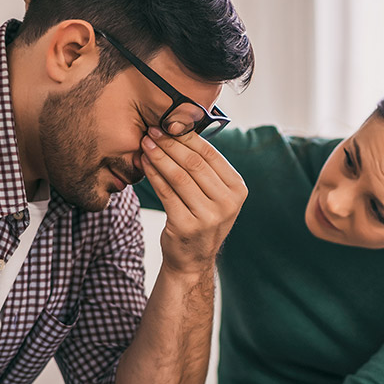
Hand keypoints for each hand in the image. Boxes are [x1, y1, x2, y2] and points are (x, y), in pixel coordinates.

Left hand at [141, 127, 247, 275]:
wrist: (193, 260)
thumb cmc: (201, 219)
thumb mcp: (215, 195)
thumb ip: (206, 169)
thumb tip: (181, 128)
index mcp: (238, 189)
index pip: (211, 155)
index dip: (187, 137)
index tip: (169, 123)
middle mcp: (227, 203)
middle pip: (194, 164)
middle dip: (170, 143)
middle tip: (153, 130)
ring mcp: (208, 216)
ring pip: (179, 176)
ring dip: (159, 156)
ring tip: (145, 143)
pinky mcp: (186, 226)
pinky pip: (166, 192)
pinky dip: (154, 175)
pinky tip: (145, 163)